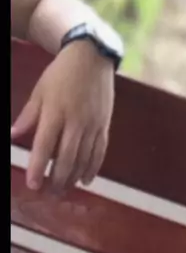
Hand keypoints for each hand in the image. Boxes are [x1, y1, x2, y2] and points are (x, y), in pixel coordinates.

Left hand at [11, 41, 114, 191]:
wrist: (92, 57)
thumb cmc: (61, 73)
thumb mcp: (40, 91)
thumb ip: (28, 116)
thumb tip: (13, 135)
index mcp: (55, 112)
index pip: (44, 145)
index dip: (38, 167)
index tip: (33, 184)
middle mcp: (75, 121)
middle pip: (66, 157)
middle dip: (57, 179)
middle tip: (50, 195)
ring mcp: (92, 124)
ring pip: (84, 158)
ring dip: (74, 177)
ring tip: (65, 190)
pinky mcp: (104, 124)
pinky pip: (100, 151)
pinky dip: (93, 167)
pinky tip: (87, 180)